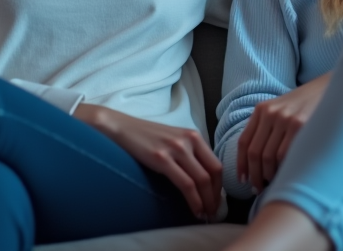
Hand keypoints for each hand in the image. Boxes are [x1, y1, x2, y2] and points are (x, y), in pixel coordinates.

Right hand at [74, 103, 221, 218]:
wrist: (122, 127)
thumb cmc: (146, 137)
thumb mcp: (174, 140)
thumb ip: (189, 154)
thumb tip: (201, 179)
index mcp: (194, 136)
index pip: (216, 164)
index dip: (220, 186)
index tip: (217, 200)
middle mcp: (190, 140)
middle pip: (213, 172)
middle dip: (216, 196)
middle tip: (214, 212)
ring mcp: (176, 149)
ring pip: (202, 180)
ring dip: (207, 201)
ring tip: (206, 214)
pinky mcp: (162, 159)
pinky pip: (185, 184)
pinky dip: (194, 200)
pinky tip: (195, 210)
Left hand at [238, 73, 330, 191]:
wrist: (331, 89)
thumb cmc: (306, 104)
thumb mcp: (281, 109)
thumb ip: (267, 128)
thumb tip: (255, 163)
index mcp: (262, 109)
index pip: (244, 141)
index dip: (241, 164)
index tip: (242, 179)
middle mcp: (271, 113)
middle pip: (255, 153)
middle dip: (255, 175)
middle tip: (257, 188)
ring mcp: (286, 119)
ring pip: (269, 157)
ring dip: (269, 175)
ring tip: (272, 183)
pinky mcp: (301, 125)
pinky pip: (286, 155)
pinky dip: (283, 169)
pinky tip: (286, 174)